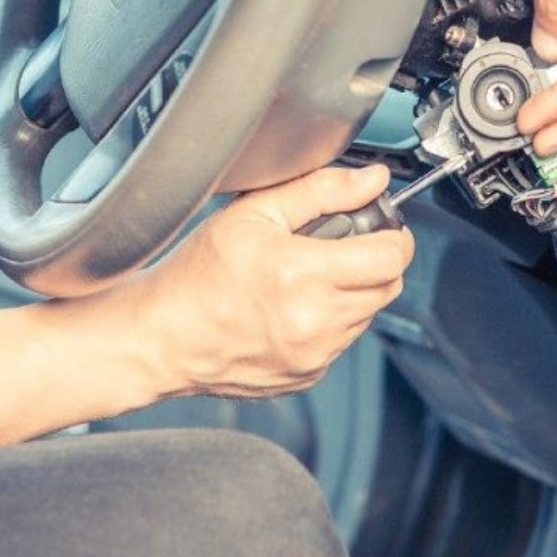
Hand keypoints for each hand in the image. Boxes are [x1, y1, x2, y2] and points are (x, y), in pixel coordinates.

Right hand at [129, 164, 413, 398]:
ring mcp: (313, 355)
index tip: (381, 227)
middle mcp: (313, 322)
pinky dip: (332, 322)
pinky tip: (294, 307)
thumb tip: (370, 180)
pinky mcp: (308, 376)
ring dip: (354, 292)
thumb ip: (319, 191)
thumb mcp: (252, 214)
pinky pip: (342, 342)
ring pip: (368, 315)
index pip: (391, 257)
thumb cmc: (196, 277)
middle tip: (345, 246)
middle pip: (388, 287)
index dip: (394, 235)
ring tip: (309, 277)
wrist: (162, 338)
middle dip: (377, 262)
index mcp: (301, 275)